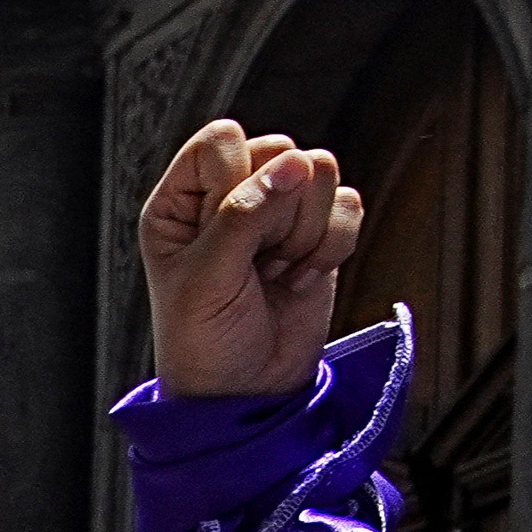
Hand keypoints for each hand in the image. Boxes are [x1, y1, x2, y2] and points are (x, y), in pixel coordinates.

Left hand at [136, 118, 363, 404]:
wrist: (248, 392)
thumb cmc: (205, 342)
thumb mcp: (207, 278)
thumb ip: (245, 214)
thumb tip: (296, 162)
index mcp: (182, 199)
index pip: (221, 139)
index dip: (235, 178)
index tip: (228, 234)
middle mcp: (230, 195)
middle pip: (278, 149)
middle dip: (276, 211)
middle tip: (255, 263)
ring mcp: (278, 210)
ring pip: (320, 172)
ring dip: (303, 232)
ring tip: (275, 271)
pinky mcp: (319, 230)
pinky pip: (349, 204)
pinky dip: (331, 246)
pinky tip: (299, 277)